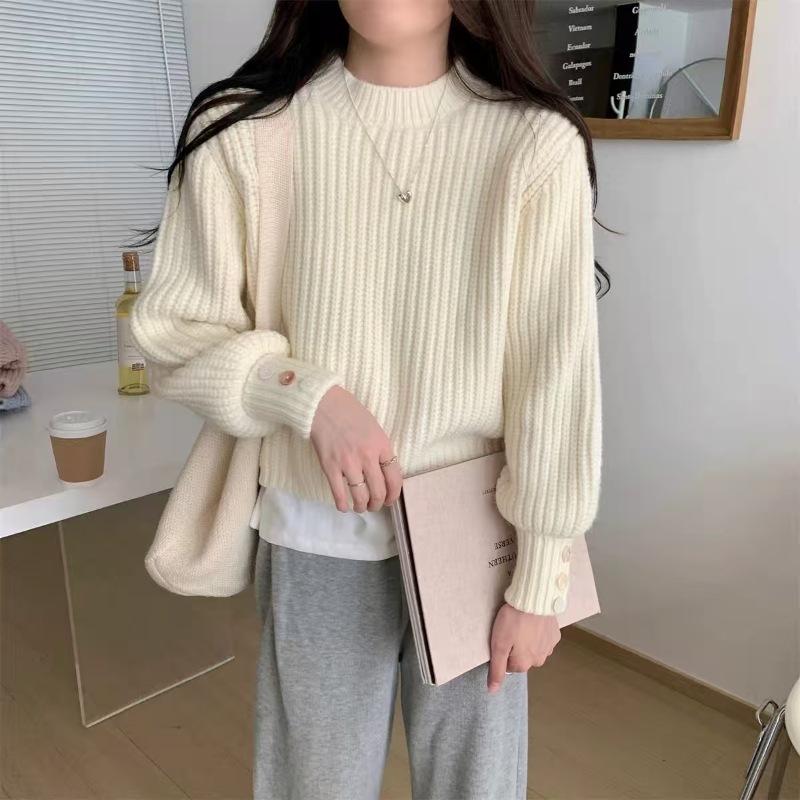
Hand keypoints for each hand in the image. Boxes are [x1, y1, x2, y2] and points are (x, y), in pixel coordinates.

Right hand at [310, 385, 402, 512]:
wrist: (324, 404)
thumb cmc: (350, 412)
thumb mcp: (375, 428)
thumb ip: (380, 449)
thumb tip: (383, 472)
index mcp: (382, 445)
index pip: (395, 478)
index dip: (394, 494)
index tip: (390, 500)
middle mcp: (368, 457)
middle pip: (378, 491)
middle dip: (378, 503)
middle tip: (374, 506)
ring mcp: (348, 463)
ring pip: (360, 496)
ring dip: (362, 506)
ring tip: (360, 507)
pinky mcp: (330, 467)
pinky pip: (339, 493)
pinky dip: (342, 504)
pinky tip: (344, 507)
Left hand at [487, 603, 560, 692]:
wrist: (534, 600)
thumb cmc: (513, 621)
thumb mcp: (499, 645)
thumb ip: (497, 670)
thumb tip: (492, 691)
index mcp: (524, 664)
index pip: (509, 665)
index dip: (503, 651)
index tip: (502, 638)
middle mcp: (539, 660)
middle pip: (523, 658)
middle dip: (516, 647)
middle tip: (511, 630)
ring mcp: (549, 647)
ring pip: (534, 649)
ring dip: (528, 640)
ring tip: (522, 624)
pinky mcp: (555, 635)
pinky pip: (544, 638)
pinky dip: (538, 632)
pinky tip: (533, 621)